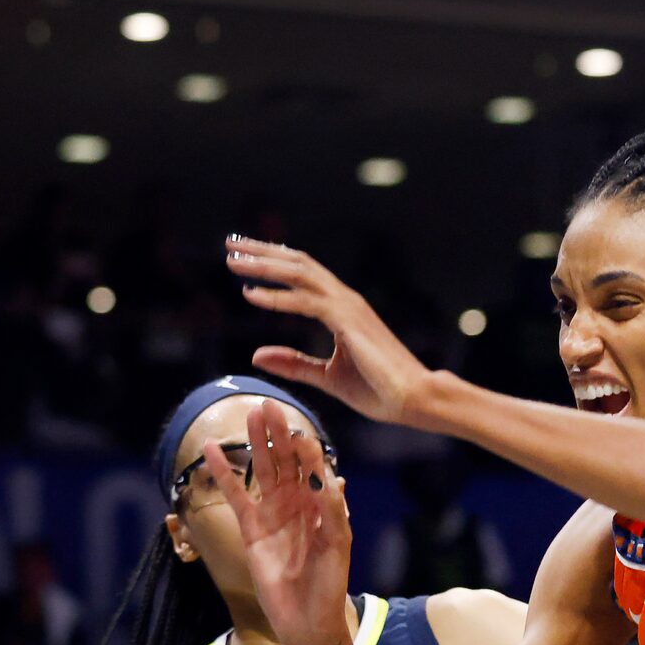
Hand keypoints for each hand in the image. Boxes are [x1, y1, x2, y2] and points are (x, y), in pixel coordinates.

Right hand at [204, 399, 353, 644]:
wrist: (307, 618)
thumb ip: (333, 511)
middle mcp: (297, 504)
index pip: (312, 467)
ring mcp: (273, 514)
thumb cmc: (330, 583)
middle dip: (278, 433)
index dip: (305, 446)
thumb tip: (334, 478)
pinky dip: (226, 473)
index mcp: (322, 504)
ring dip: (256, 443)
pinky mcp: (252, 529)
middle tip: (268, 404)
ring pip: (263, 471)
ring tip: (249, 414)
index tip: (298, 426)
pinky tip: (213, 451)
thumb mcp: (337, 544)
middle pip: (285, 460)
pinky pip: (236, 495)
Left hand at [226, 237, 433, 426]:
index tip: (244, 258)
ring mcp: (348, 308)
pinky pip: (306, 302)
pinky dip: (277, 297)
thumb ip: (294, 364)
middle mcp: (346, 300)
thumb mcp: (326, 376)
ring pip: (300, 274)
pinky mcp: (348, 322)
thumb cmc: (379, 390)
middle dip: (263, 252)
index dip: (273, 261)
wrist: (413, 400)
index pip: (304, 274)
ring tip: (234, 261)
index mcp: (343, 309)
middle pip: (299, 263)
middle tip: (231, 245)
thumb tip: (256, 355)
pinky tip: (251, 294)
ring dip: (264, 265)